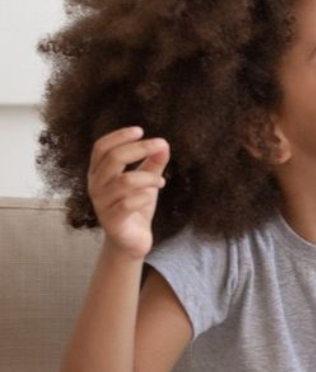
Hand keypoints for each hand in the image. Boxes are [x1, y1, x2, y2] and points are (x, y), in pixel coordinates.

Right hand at [87, 126, 169, 259]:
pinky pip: (129, 203)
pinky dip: (145, 195)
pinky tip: (153, 194)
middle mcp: (96, 186)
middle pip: (113, 159)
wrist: (130, 241)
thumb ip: (153, 162)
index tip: (140, 130)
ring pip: (125, 181)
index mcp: (99, 172)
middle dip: (140, 148)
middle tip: (161, 145)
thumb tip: (163, 144)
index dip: (119, 136)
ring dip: (148, 177)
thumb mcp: (146, 180)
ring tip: (160, 181)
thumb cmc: (135, 206)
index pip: (101, 147)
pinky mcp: (112, 221)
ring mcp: (102, 204)